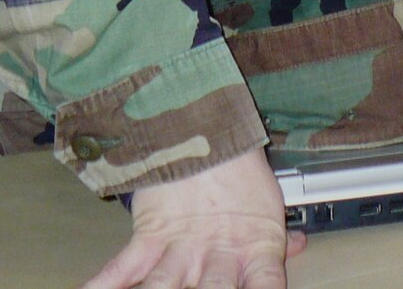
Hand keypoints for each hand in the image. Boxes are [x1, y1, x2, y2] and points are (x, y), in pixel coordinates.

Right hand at [80, 147, 302, 288]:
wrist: (206, 129)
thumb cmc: (238, 171)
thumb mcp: (267, 206)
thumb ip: (279, 235)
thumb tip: (299, 245)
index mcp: (254, 248)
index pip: (266, 287)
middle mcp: (217, 255)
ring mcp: (181, 248)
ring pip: (164, 287)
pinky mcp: (149, 236)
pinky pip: (121, 268)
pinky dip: (104, 285)